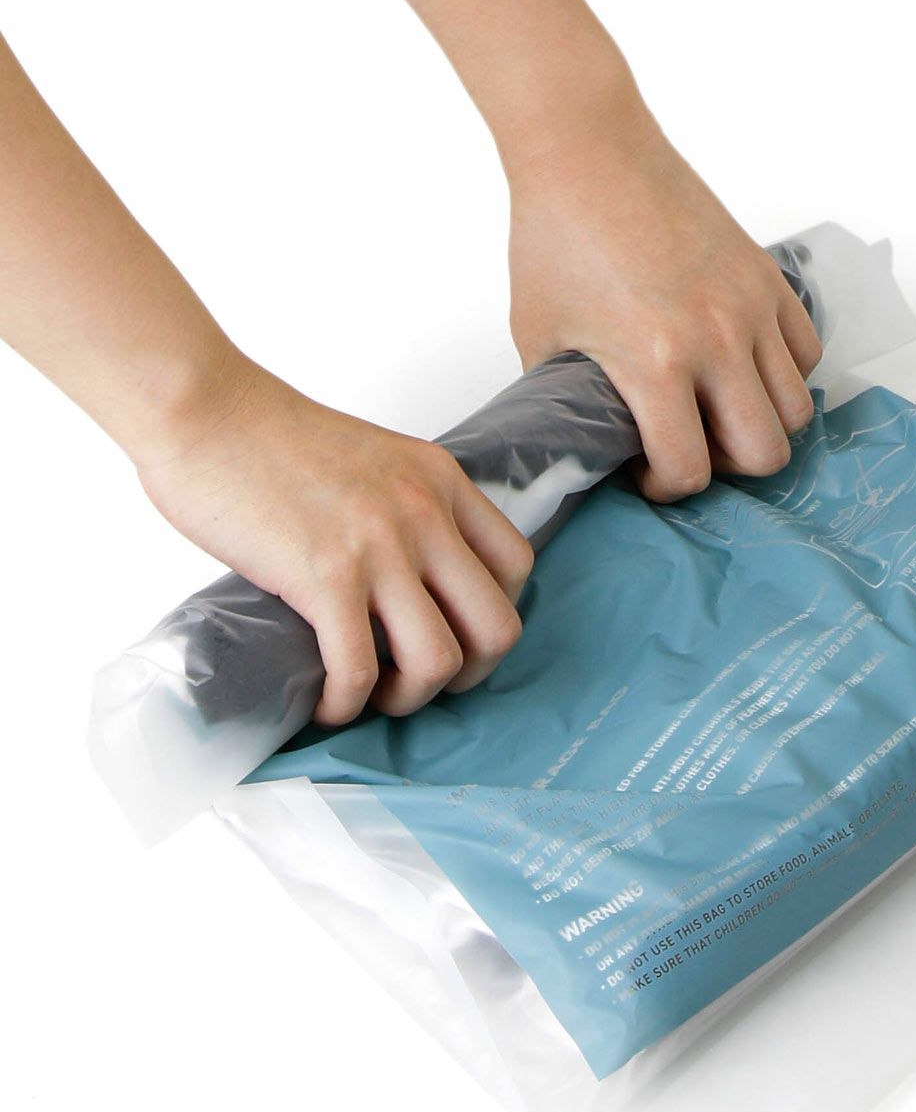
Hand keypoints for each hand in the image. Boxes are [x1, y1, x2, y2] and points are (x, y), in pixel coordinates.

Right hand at [137, 358, 532, 724]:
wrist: (202, 408)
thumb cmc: (268, 437)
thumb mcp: (375, 458)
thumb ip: (407, 506)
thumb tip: (412, 579)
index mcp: (442, 480)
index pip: (517, 565)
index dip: (493, 615)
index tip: (455, 632)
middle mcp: (425, 513)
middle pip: (497, 626)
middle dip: (469, 673)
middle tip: (421, 678)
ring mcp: (380, 547)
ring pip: (439, 660)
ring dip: (409, 697)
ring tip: (372, 694)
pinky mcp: (325, 577)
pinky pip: (360, 670)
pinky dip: (346, 704)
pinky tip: (326, 702)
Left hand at [506, 99, 822, 500]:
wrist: (589, 150)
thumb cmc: (556, 236)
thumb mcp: (538, 337)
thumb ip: (570, 400)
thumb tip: (586, 441)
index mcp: (655, 361)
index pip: (689, 469)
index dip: (664, 487)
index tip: (644, 472)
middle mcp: (716, 339)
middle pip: (766, 452)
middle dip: (726, 465)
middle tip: (690, 443)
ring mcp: (751, 307)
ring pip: (795, 409)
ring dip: (759, 424)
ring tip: (719, 408)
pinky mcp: (767, 278)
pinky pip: (806, 354)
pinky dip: (783, 375)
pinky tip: (741, 365)